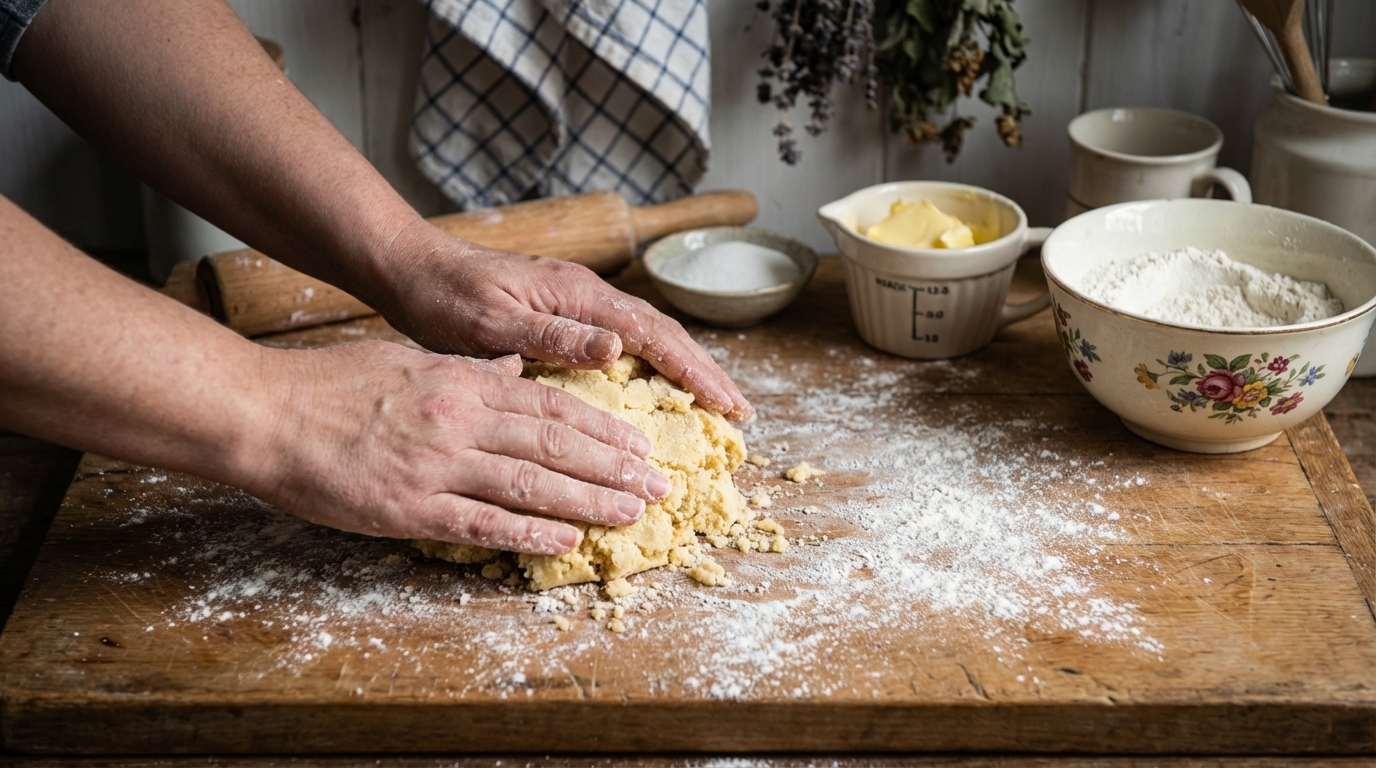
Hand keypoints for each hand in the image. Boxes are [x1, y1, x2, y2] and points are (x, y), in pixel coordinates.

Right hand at [242, 341, 669, 554]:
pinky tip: (564, 540)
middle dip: (615, 468)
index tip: (639, 446)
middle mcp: (460, 420)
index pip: (553, 405)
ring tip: (631, 514)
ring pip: (531, 483)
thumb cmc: (330, 383)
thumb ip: (465, 372)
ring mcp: (436, 466)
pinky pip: (481, 523)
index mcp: (462, 382)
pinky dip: (527, 532)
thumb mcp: (407, 360)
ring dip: (588, 501)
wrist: (265, 412)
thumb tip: (511, 373)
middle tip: (657, 487)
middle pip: (557, 443)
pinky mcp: (409, 508)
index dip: (604, 428)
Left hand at [376, 223, 754, 421]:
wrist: (411, 268)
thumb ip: (552, 335)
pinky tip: (654, 387)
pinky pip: (621, 341)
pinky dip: (650, 365)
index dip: (695, 371)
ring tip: (712, 402)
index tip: (728, 404)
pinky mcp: (560, 315)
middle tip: (740, 412)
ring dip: (682, 368)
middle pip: (662, 335)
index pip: (654, 335)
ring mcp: (575, 304)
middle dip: (704, 372)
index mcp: (578, 295)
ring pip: (645, 337)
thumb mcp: (491, 321)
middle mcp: (585, 296)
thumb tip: (618, 348)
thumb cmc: (445, 296)